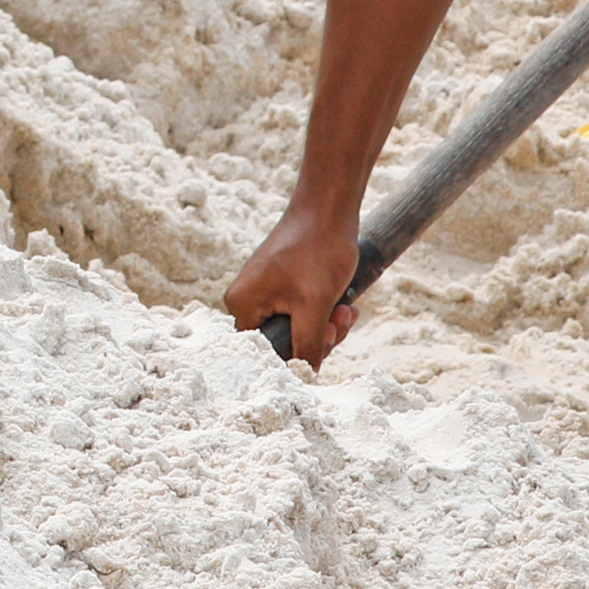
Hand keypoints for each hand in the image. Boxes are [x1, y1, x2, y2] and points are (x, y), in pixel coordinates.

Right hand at [223, 204, 365, 366]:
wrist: (329, 210)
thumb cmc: (317, 252)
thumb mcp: (314, 307)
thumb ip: (308, 346)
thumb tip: (305, 378)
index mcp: (242, 305)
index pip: (265, 352)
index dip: (297, 356)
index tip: (324, 340)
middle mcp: (246, 299)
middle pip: (283, 342)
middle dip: (319, 336)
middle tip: (339, 320)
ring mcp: (265, 292)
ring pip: (298, 328)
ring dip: (327, 324)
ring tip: (346, 309)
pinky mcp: (282, 285)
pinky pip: (302, 313)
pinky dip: (324, 312)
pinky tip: (344, 303)